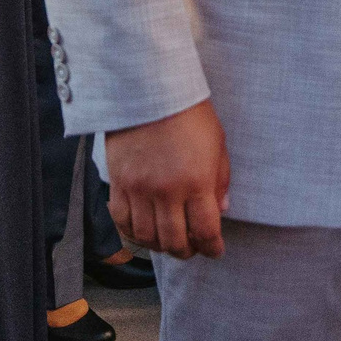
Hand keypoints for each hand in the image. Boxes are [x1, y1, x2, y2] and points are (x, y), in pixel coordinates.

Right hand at [105, 99, 229, 258]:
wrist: (149, 89)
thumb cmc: (189, 112)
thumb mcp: (217, 144)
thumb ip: (220, 180)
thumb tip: (222, 210)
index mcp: (196, 182)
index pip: (206, 231)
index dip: (212, 248)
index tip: (215, 250)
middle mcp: (167, 191)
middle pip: (175, 242)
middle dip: (188, 252)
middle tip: (193, 249)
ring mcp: (139, 189)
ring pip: (147, 237)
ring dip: (161, 246)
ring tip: (169, 241)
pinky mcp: (118, 183)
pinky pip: (122, 221)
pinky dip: (133, 233)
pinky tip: (144, 231)